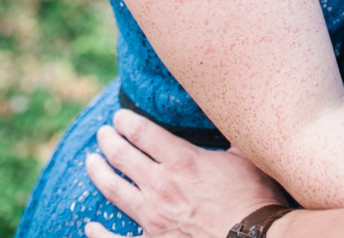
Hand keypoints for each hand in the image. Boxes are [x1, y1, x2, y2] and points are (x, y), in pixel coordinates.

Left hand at [83, 109, 287, 237]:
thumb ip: (233, 139)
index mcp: (182, 161)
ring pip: (114, 191)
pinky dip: (99, 234)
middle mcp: (160, 185)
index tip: (118, 117)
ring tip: (90, 162)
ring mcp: (152, 217)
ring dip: (99, 174)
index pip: (143, 134)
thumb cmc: (253, 199)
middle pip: (123, 157)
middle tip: (102, 134)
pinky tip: (90, 226)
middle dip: (109, 141)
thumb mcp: (247, 159)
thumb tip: (235, 119)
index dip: (127, 122)